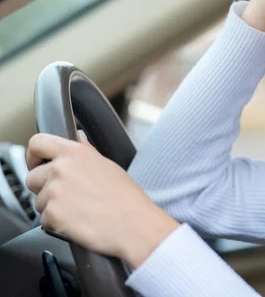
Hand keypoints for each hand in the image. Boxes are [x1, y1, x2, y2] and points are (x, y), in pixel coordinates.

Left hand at [25, 131, 179, 267]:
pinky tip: (78, 221)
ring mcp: (54, 192)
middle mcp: (61, 168)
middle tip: (67, 196)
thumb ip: (86, 151)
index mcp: (75, 153)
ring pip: (38, 201)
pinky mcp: (52, 214)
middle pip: (32, 177)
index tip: (39, 164)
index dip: (34, 156)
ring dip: (52, 207)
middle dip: (43, 188)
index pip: (37, 143)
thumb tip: (78, 137)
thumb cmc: (127, 198)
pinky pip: (44, 220)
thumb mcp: (108, 165)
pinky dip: (56, 224)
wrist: (134, 225)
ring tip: (78, 210)